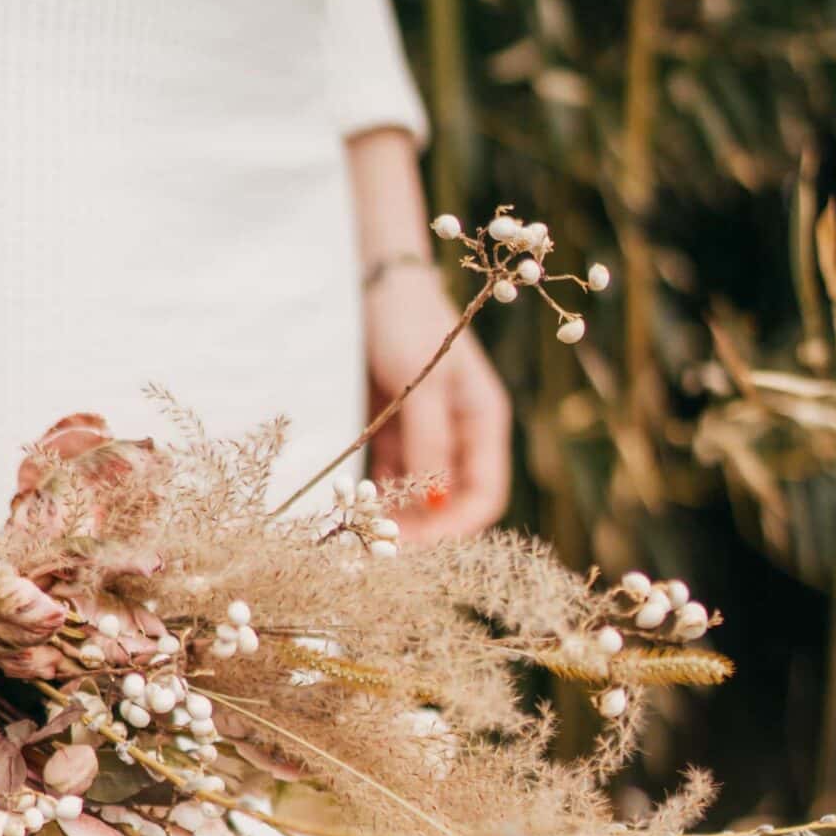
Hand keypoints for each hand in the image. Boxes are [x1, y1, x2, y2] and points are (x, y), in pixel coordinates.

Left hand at [364, 263, 511, 544]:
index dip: (457, 529)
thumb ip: (428, 442)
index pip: (485, 496)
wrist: (371, 281)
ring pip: (417, 497)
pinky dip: (374, 497)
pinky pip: (388, 478)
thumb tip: (432, 503)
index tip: (420, 549)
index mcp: (483, 423)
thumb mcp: (421, 383)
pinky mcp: (392, 433)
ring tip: (359, 539)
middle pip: (451, 505)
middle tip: (379, 554)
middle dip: (422, 532)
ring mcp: (425, 436)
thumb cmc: (407, 322)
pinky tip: (350, 509)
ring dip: (394, 520)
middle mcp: (459, 436)